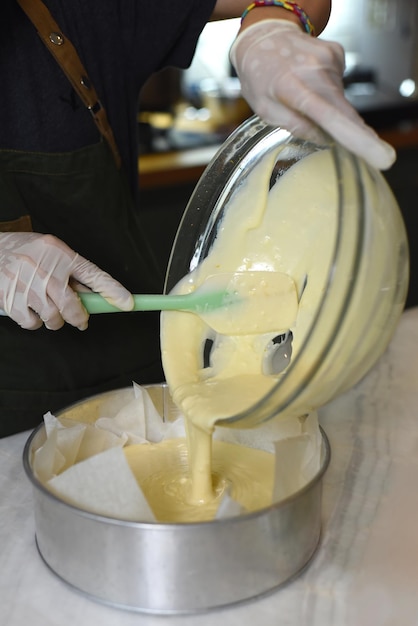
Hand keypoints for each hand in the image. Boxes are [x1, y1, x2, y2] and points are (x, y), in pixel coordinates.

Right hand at [0, 232, 132, 329]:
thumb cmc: (27, 252)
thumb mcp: (54, 253)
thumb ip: (73, 274)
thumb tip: (92, 298)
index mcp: (62, 255)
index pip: (94, 275)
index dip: (113, 291)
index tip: (128, 304)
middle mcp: (46, 270)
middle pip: (73, 308)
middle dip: (78, 318)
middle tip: (78, 318)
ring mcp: (28, 286)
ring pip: (53, 319)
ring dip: (54, 320)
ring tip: (47, 307)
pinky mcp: (11, 300)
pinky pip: (32, 323)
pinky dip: (34, 321)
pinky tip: (30, 308)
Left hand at [230, 20, 395, 169]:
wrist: (264, 36)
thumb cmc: (260, 75)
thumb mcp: (264, 108)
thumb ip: (293, 124)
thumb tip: (324, 139)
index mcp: (290, 87)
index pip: (328, 116)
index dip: (354, 137)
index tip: (379, 155)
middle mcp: (313, 70)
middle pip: (345, 111)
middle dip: (358, 135)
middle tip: (373, 154)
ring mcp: (327, 59)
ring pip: (339, 99)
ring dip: (329, 107)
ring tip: (305, 98)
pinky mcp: (336, 53)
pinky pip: (338, 84)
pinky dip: (328, 90)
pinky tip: (311, 83)